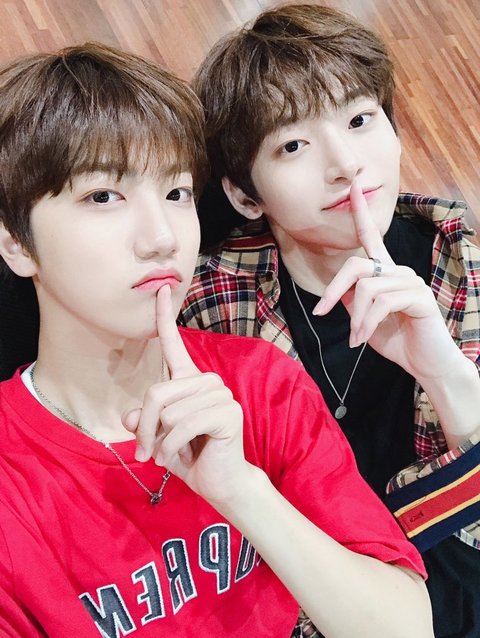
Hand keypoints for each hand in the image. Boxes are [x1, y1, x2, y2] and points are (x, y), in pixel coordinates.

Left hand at [122, 285, 246, 503]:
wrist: (218, 483)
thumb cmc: (187, 455)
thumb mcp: (157, 438)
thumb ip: (144, 422)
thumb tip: (132, 416)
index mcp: (189, 381)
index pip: (174, 344)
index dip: (164, 317)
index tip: (160, 289)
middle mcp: (206, 381)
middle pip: (156, 392)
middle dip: (146, 428)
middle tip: (146, 452)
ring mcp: (219, 394)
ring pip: (168, 411)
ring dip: (159, 442)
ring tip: (166, 456)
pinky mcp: (227, 412)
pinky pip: (183, 425)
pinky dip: (171, 448)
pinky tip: (177, 459)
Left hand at [313, 179, 461, 381]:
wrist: (426, 364)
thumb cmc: (396, 340)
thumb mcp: (363, 318)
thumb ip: (352, 299)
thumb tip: (336, 290)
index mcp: (385, 271)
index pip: (371, 237)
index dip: (361, 211)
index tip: (354, 186)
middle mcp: (398, 270)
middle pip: (355, 265)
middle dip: (333, 290)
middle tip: (321, 312)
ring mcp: (411, 281)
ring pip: (367, 288)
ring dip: (355, 318)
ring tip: (356, 337)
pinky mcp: (419, 297)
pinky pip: (382, 303)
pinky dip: (366, 324)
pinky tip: (363, 339)